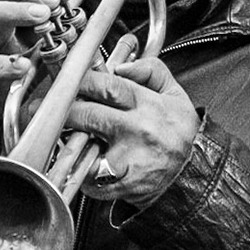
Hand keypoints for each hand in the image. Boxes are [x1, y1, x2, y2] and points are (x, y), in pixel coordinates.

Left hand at [64, 50, 198, 205]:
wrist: (196, 175)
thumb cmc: (182, 136)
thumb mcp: (176, 95)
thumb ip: (151, 70)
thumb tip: (122, 65)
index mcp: (148, 105)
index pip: (106, 85)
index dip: (80, 81)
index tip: (67, 81)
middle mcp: (137, 131)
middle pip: (87, 113)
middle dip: (64, 110)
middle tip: (53, 110)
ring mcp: (128, 159)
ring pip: (82, 147)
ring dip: (68, 140)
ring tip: (66, 136)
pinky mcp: (121, 184)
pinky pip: (88, 177)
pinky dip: (80, 171)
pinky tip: (85, 163)